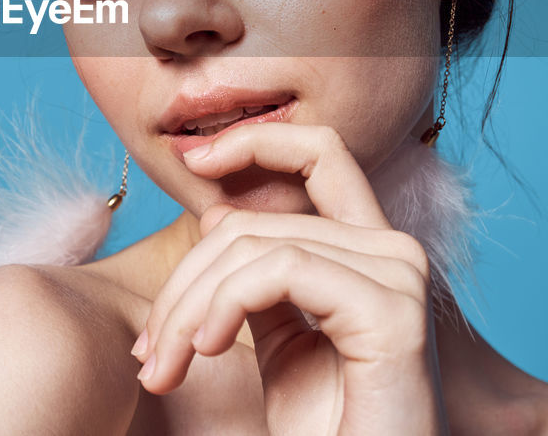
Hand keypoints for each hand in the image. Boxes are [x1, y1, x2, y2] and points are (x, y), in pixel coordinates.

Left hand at [132, 123, 446, 434]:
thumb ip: (260, 280)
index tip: (192, 157)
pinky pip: (283, 270)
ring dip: (190, 307)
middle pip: (257, 220)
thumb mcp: (282, 344)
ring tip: (165, 366)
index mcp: (371, 252)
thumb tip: (217, 215)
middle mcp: (394, 252)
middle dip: (184, 281)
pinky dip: (226, 304)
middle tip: (148, 353)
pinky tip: (204, 349)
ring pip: (259, 245)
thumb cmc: (328, 431)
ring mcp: (399, 277)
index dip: (255, 140)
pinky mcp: (393, 312)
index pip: (319, 154)